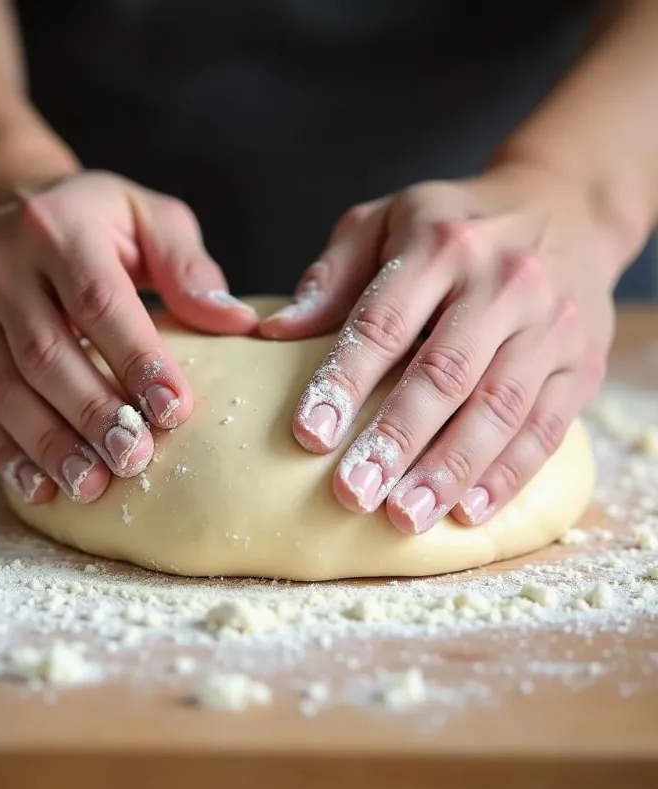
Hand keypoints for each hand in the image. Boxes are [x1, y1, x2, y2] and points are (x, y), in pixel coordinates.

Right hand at [0, 171, 258, 504]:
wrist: (7, 207)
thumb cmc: (98, 221)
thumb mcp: (152, 219)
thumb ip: (189, 268)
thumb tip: (235, 322)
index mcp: (58, 228)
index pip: (97, 301)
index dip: (137, 360)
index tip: (175, 411)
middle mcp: (0, 266)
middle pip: (46, 353)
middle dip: (93, 413)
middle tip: (134, 457)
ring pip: (4, 388)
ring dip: (49, 443)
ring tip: (91, 485)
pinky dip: (5, 452)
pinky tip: (40, 487)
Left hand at [262, 161, 621, 532]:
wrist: (565, 205)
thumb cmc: (455, 223)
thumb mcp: (386, 222)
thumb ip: (332, 277)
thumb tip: (272, 333)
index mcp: (441, 244)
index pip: (384, 324)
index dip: (344, 382)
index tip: (309, 435)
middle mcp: (503, 282)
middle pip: (444, 374)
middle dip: (395, 441)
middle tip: (353, 494)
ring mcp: (551, 323)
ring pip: (499, 408)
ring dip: (449, 470)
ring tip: (405, 517)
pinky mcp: (583, 361)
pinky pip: (548, 426)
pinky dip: (507, 474)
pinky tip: (468, 511)